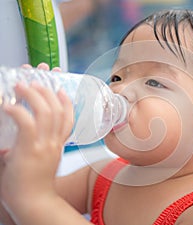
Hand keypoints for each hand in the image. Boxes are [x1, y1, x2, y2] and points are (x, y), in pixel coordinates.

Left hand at [0, 63, 72, 220]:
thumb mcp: (45, 162)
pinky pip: (27, 123)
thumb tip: (22, 138)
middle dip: (48, 92)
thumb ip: (40, 147)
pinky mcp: (31, 150)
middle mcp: (55, 143)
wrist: (34, 202)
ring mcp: (44, 145)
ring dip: (33, 96)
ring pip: (45, 112)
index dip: (66, 102)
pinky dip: (18, 111)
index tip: (61, 90)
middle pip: (58, 110)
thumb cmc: (35, 185)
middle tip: (37, 82)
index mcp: (59, 145)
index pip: (69, 119)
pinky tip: (8, 106)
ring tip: (22, 86)